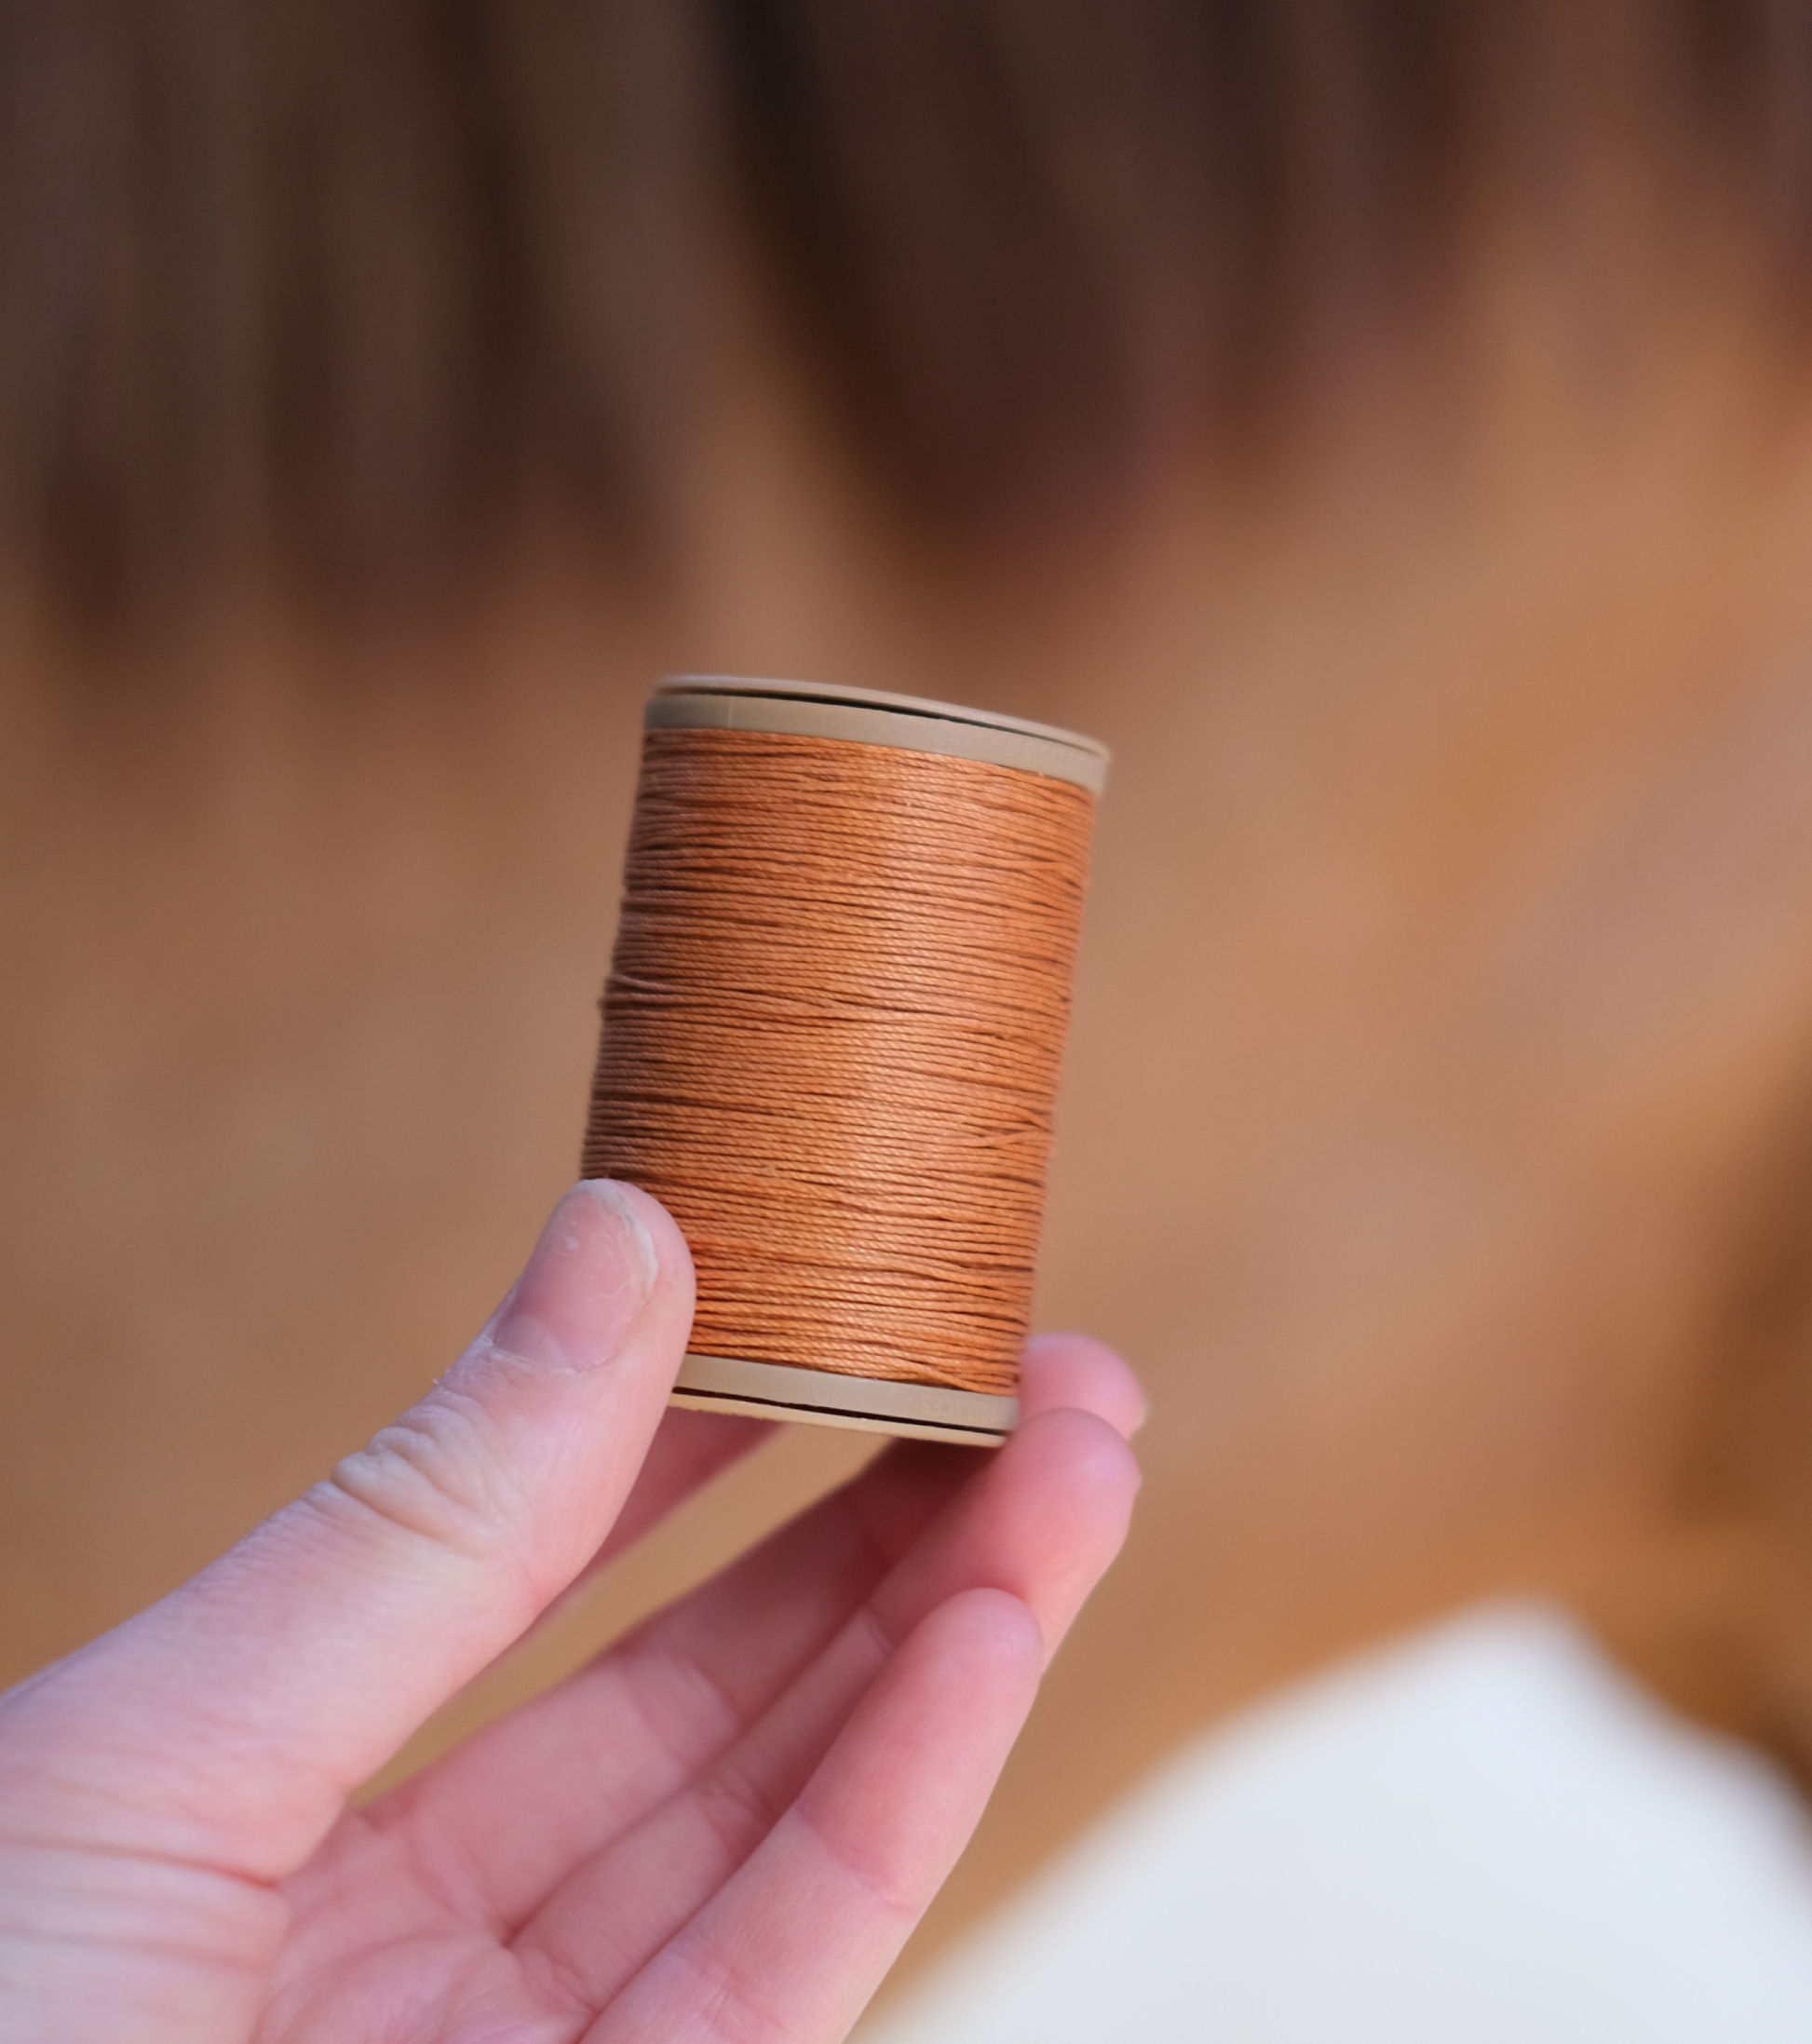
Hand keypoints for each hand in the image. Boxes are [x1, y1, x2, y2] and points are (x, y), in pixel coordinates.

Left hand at [0, 1181, 1140, 2041]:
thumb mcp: (158, 1754)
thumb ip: (421, 1522)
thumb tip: (613, 1240)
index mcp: (261, 1832)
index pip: (527, 1590)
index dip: (695, 1434)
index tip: (820, 1296)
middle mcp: (409, 1957)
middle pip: (705, 1703)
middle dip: (881, 1518)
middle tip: (1025, 1364)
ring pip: (786, 1823)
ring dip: (953, 1627)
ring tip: (1075, 1456)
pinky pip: (795, 1972)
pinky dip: (915, 1794)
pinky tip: (997, 1632)